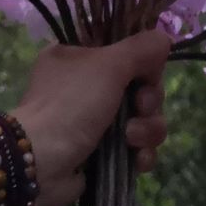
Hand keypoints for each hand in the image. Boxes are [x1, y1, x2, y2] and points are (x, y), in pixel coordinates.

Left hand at [11, 30, 170, 205]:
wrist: (41, 164)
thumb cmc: (71, 104)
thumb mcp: (108, 64)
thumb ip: (141, 48)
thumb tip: (164, 41)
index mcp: (77, 55)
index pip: (125, 50)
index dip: (144, 62)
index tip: (148, 71)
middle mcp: (85, 85)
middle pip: (140, 86)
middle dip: (149, 100)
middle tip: (140, 107)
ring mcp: (93, 121)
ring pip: (143, 118)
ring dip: (147, 129)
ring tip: (132, 139)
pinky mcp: (102, 152)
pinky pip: (137, 148)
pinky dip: (141, 153)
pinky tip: (137, 159)